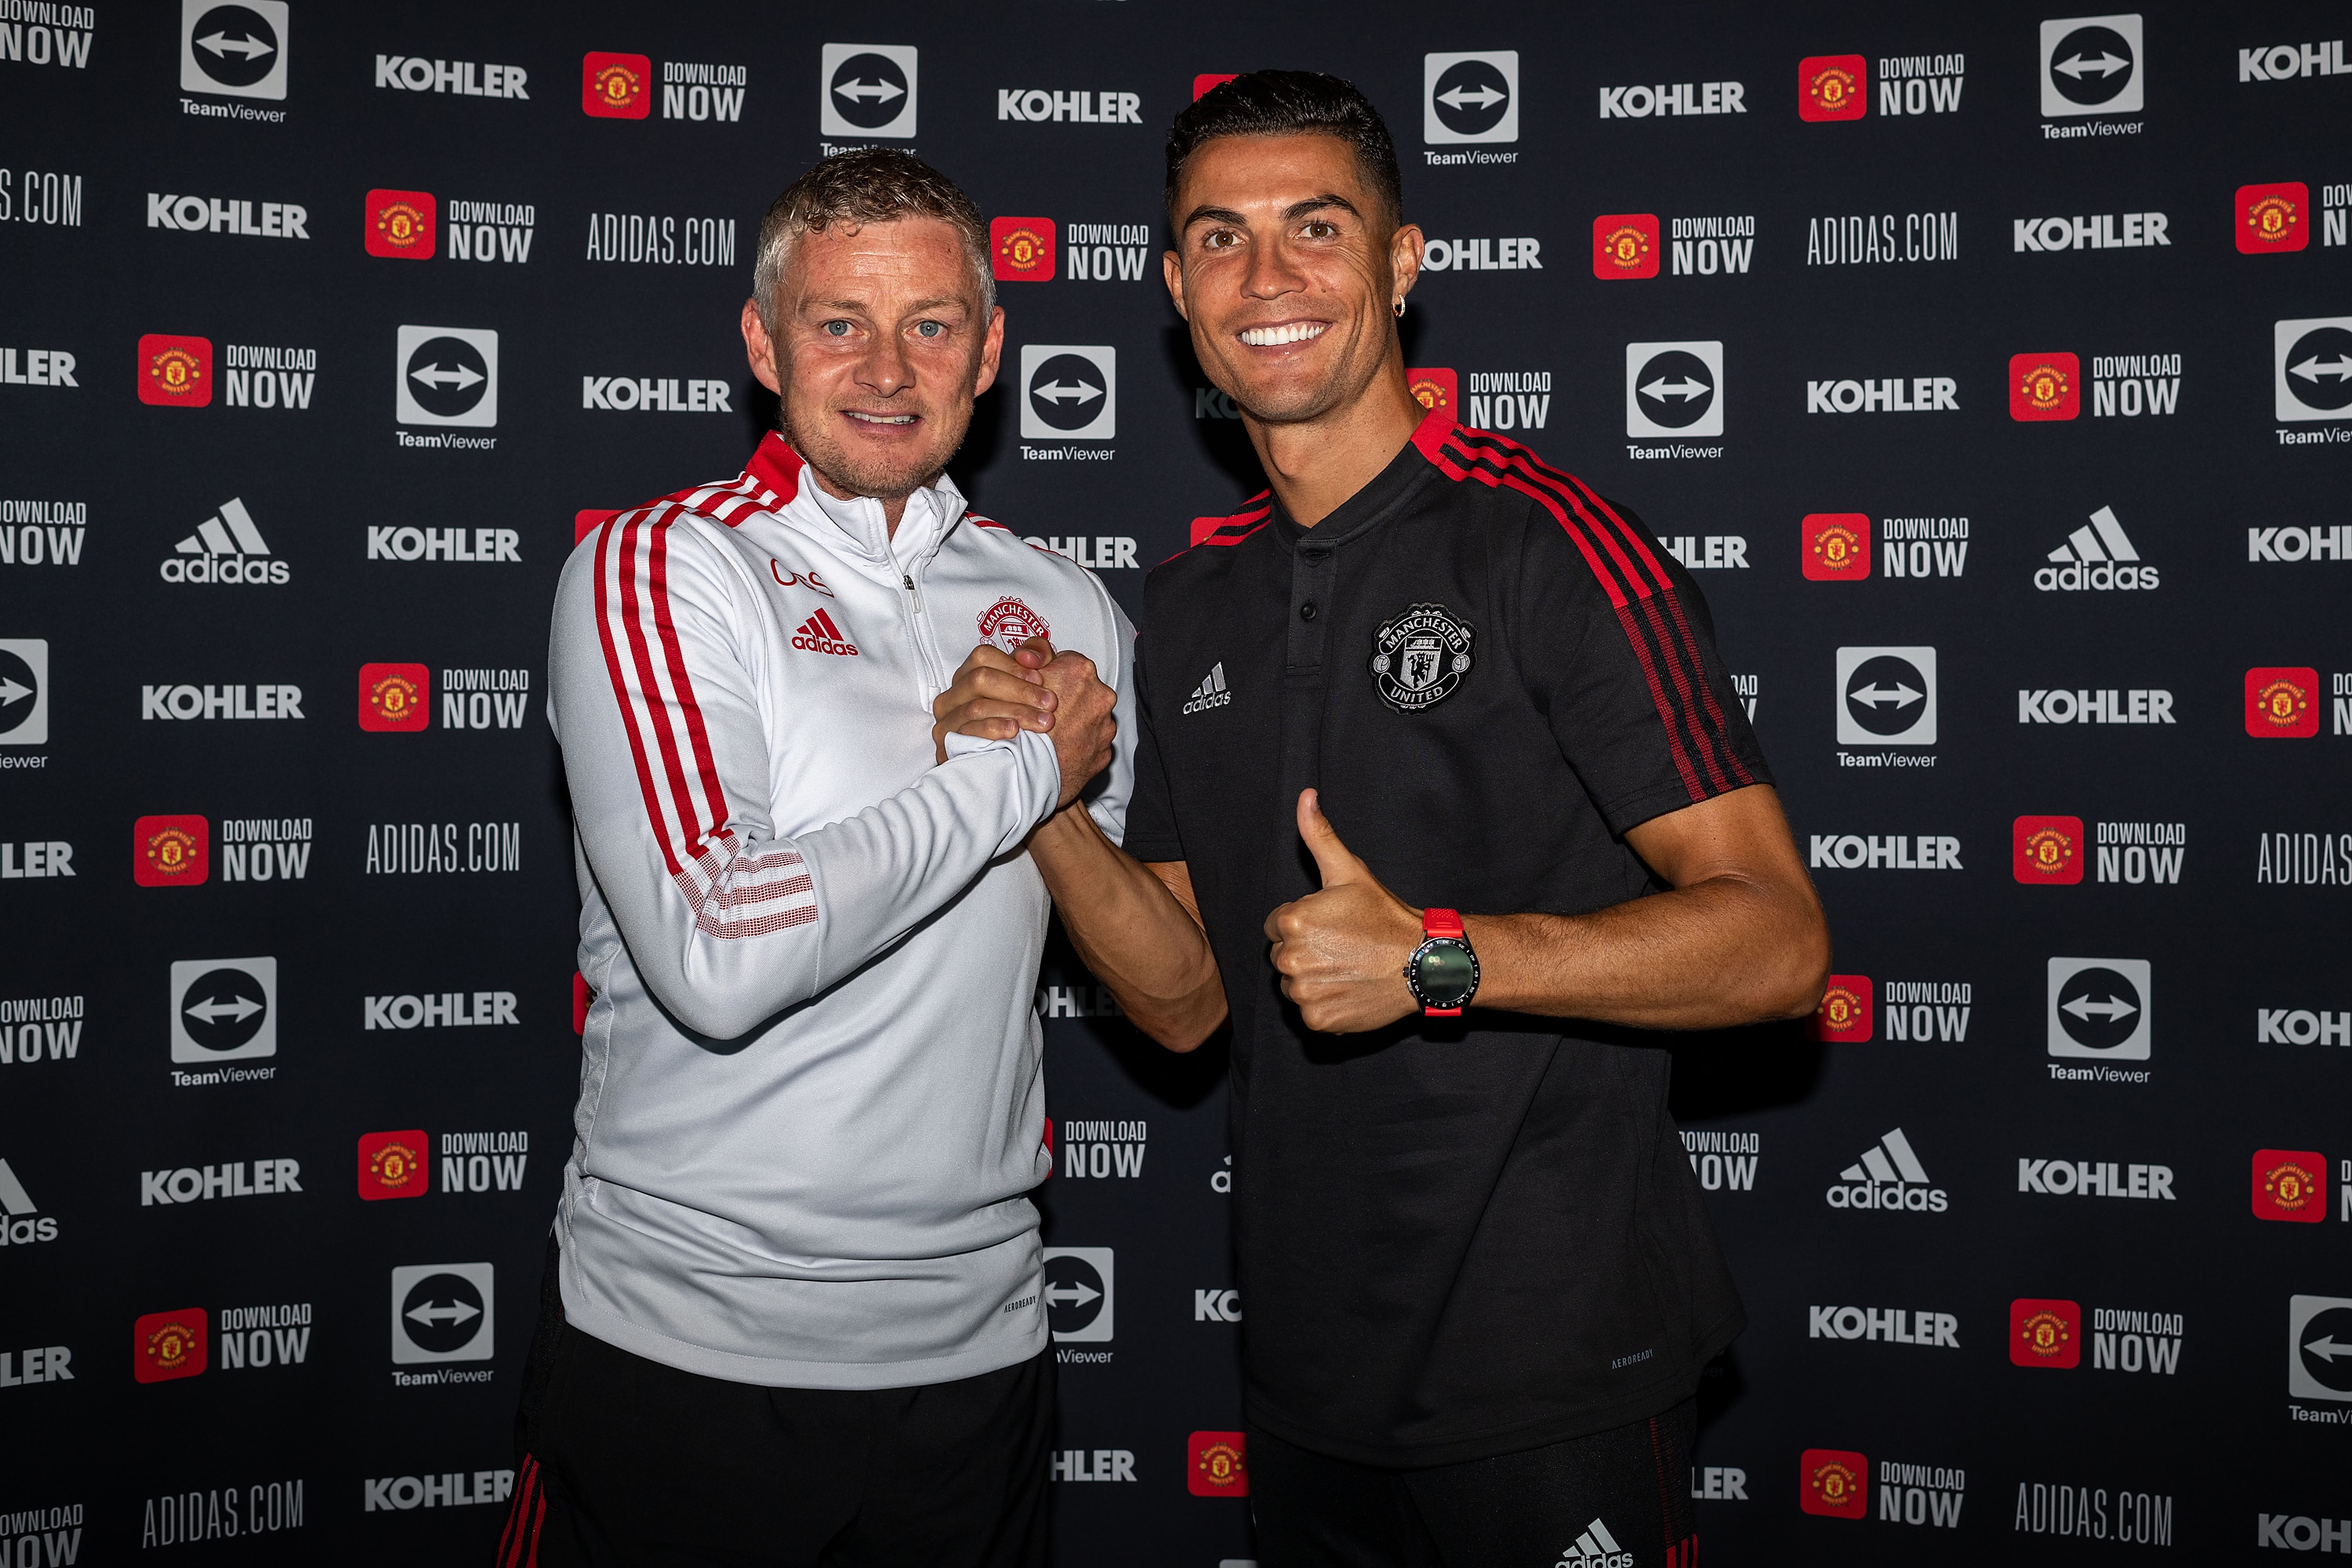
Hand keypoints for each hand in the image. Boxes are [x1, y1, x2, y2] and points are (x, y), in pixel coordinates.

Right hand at [932, 637, 1057, 763]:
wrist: (1016, 768)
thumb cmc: (1024, 721)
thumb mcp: (1033, 684)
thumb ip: (1036, 657)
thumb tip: (1031, 657)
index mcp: (969, 676)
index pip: (983, 657)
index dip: (1013, 665)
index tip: (1041, 679)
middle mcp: (954, 696)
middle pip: (980, 679)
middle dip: (1019, 690)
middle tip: (1050, 703)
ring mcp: (947, 721)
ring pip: (976, 707)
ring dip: (1014, 711)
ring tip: (1043, 721)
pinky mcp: (946, 746)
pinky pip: (966, 733)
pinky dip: (992, 729)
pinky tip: (1014, 731)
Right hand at [1035, 647, 1116, 808]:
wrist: (1028, 773)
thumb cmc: (1022, 726)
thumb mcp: (1018, 679)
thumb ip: (1034, 661)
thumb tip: (1039, 655)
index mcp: (1080, 671)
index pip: (1068, 661)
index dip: (1053, 674)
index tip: (1042, 688)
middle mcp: (1100, 695)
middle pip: (1083, 689)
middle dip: (1069, 698)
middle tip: (1045, 713)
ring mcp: (1105, 725)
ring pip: (1090, 716)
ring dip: (1076, 721)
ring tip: (1053, 734)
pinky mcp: (1105, 752)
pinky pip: (1092, 742)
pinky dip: (1080, 744)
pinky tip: (1062, 749)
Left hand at [1262, 789, 1423, 1032]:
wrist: (1421, 962)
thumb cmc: (1385, 916)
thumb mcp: (1349, 871)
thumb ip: (1318, 834)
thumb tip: (1305, 796)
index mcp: (1292, 920)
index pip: (1277, 925)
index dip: (1305, 923)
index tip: (1334, 926)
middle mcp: (1290, 959)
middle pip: (1282, 956)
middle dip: (1306, 951)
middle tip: (1343, 947)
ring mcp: (1303, 993)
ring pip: (1293, 985)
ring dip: (1313, 979)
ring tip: (1347, 968)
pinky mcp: (1317, 1020)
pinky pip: (1308, 1012)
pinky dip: (1325, 1005)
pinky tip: (1349, 990)